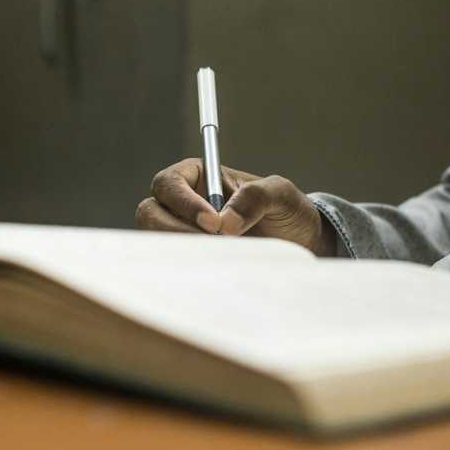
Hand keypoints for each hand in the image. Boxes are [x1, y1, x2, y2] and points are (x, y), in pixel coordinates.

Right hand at [135, 158, 336, 255]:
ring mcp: (183, 233)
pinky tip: (214, 272)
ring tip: (222, 256)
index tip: (212, 223)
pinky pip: (173, 265)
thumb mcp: (280, 194)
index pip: (169, 183)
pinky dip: (189, 269)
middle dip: (176, 230)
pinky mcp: (189, 259)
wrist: (299, 244)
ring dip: (183, 250)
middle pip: (150, 212)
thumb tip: (224, 223)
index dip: (184, 202)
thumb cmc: (286, 211)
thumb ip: (256, 197)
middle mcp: (183, 204)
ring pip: (157, 241)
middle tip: (213, 244)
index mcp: (199, 176)